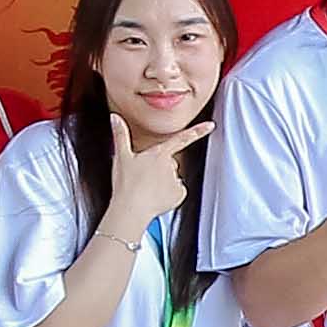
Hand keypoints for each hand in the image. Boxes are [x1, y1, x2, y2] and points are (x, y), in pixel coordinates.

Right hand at [108, 117, 210, 233]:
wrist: (131, 209)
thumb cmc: (126, 184)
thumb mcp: (121, 156)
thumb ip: (121, 135)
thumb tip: (116, 118)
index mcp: (159, 153)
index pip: (182, 138)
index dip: (198, 131)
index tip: (210, 126)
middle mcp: (171, 165)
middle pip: (170, 163)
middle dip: (160, 169)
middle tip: (144, 178)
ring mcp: (176, 180)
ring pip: (173, 178)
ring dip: (163, 183)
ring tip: (147, 189)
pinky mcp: (179, 194)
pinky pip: (177, 192)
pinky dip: (169, 196)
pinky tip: (156, 198)